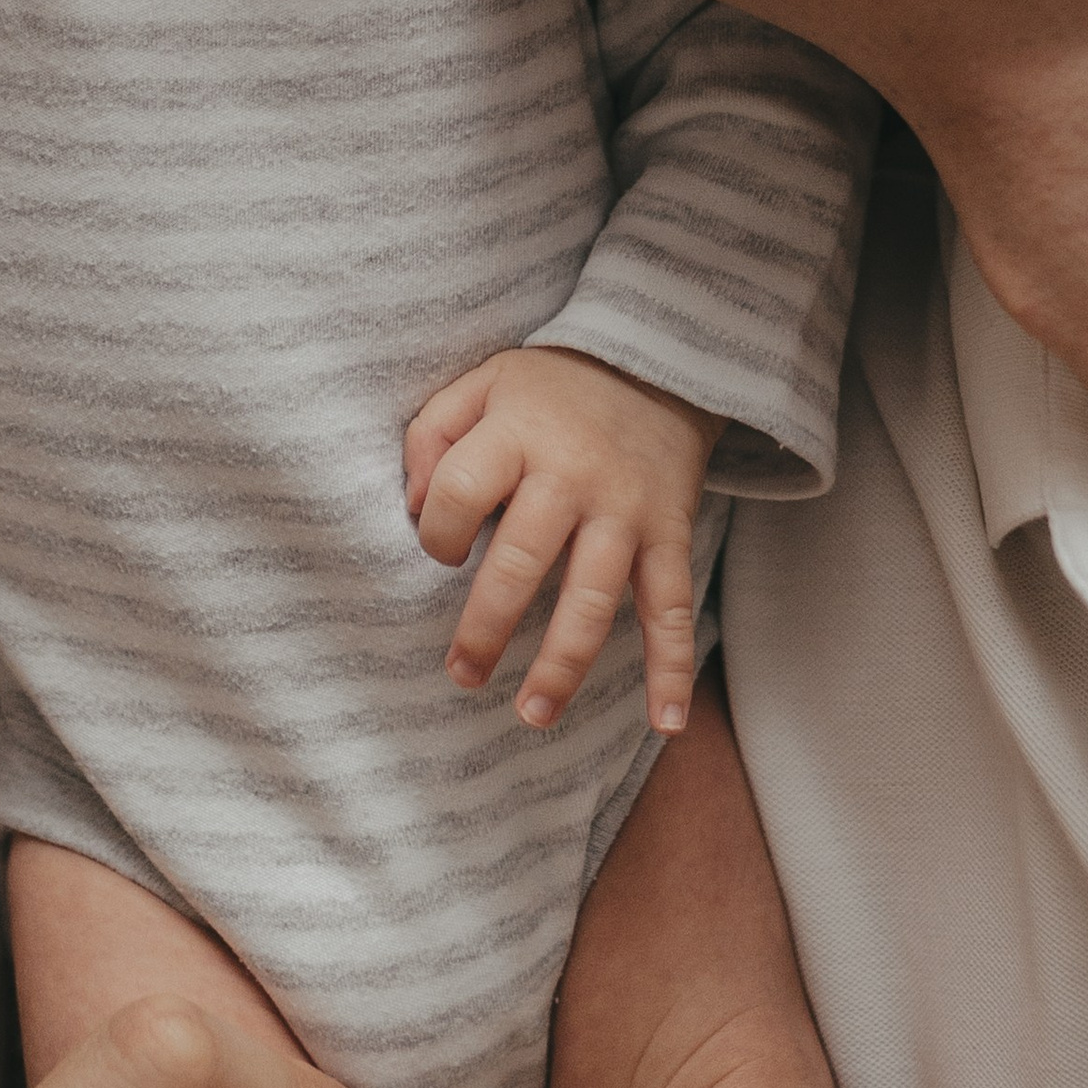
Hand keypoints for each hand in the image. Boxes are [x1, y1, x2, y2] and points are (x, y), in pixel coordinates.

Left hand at [404, 345, 719, 732]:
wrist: (658, 364)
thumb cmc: (551, 388)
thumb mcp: (482, 383)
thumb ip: (432, 434)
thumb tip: (414, 506)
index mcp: (517, 434)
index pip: (457, 493)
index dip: (435, 533)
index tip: (440, 550)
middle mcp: (572, 476)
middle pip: (520, 562)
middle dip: (485, 628)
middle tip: (462, 675)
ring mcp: (625, 512)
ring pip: (592, 599)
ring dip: (562, 664)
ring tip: (533, 713)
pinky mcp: (669, 536)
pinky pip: (672, 608)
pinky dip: (673, 668)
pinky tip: (666, 722)